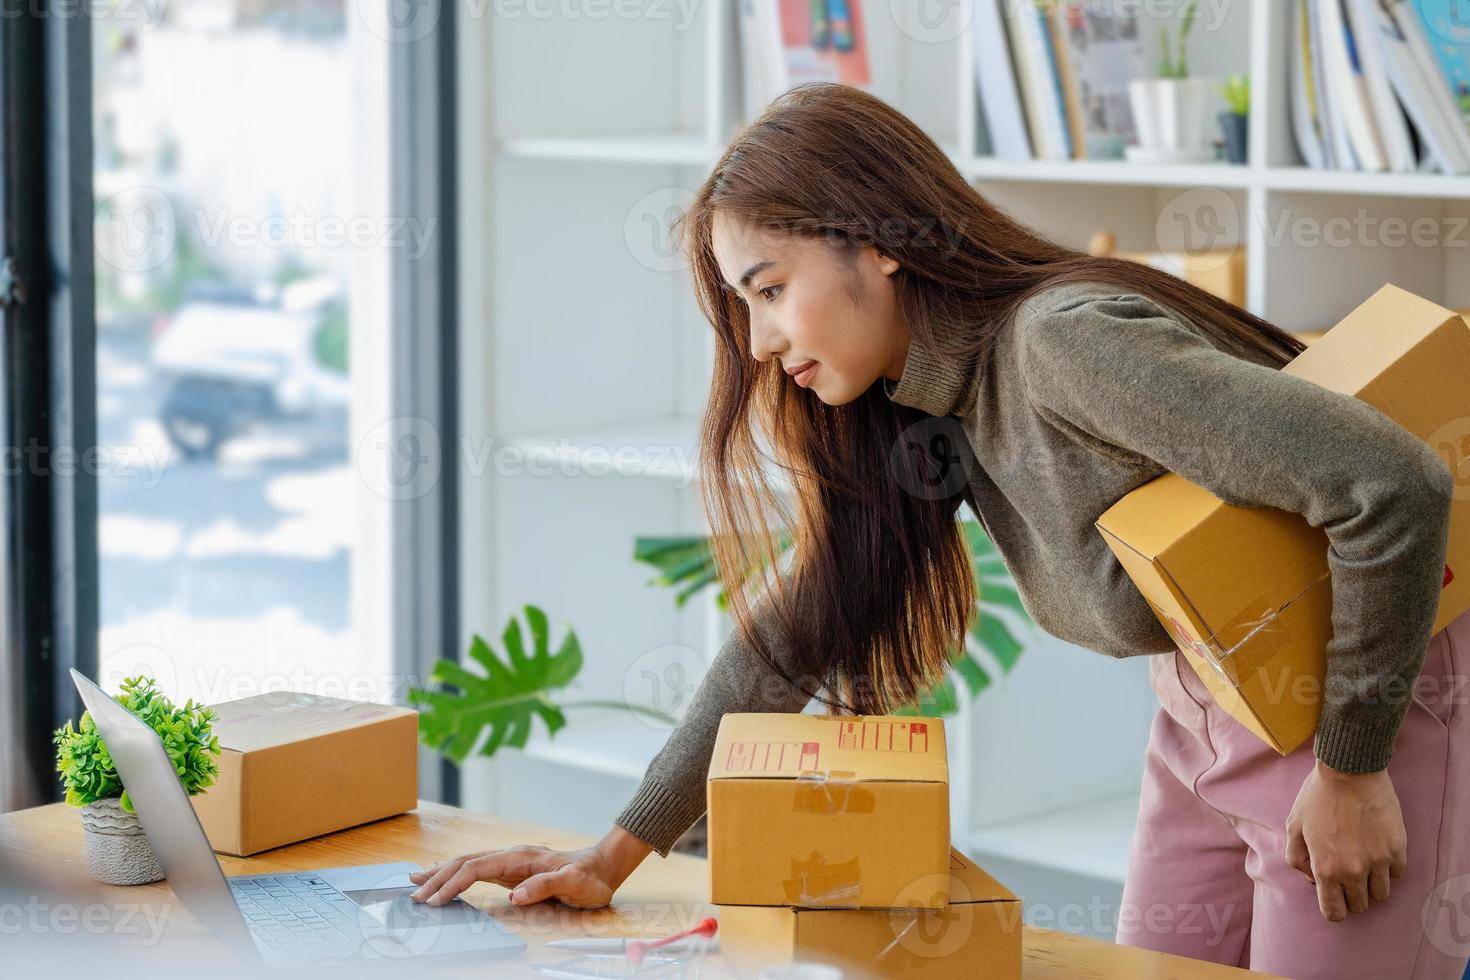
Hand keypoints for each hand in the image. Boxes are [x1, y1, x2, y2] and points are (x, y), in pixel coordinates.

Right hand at [408, 826, 651, 908]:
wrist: (602, 866)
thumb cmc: (590, 878)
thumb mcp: (575, 884)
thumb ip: (546, 886)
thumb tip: (515, 895)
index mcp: (521, 857)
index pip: (476, 867)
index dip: (453, 883)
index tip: (435, 900)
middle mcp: (510, 855)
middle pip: (464, 861)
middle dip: (437, 877)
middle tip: (413, 894)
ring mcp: (509, 861)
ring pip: (467, 862)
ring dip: (441, 873)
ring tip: (416, 882)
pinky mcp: (510, 869)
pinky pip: (476, 869)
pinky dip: (455, 873)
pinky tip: (444, 877)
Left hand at [1285, 759, 1407, 921]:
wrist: (1349, 772)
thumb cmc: (1317, 797)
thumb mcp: (1294, 826)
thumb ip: (1297, 858)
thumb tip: (1312, 879)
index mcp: (1326, 869)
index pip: (1334, 912)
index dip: (1334, 909)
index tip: (1334, 899)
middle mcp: (1354, 871)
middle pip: (1360, 905)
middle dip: (1351, 897)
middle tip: (1346, 878)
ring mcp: (1379, 861)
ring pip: (1381, 894)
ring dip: (1371, 886)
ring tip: (1363, 866)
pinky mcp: (1397, 849)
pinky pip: (1396, 874)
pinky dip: (1388, 870)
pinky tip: (1377, 853)